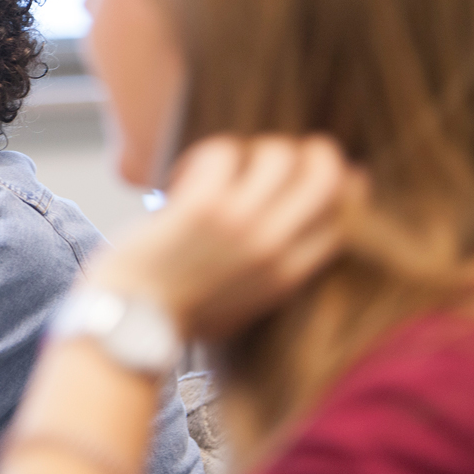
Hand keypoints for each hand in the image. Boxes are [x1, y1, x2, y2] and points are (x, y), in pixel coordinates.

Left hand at [88, 135, 366, 340]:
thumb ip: (273, 274)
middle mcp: (273, 247)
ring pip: (277, 154)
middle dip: (310, 152)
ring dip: (249, 149)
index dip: (344, 184)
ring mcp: (240, 223)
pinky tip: (181, 178)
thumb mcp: (245, 306)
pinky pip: (222, 152)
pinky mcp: (202, 206)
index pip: (344, 215)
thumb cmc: (177, 313)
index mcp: (289, 275)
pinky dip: (204, 155)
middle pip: (325, 175)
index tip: (331, 169)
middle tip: (277, 152)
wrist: (129, 324)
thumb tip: (293, 239)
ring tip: (220, 170)